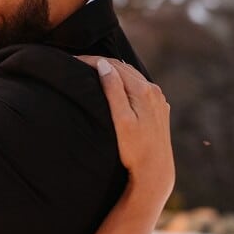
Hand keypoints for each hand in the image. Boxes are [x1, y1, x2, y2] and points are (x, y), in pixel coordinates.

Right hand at [77, 56, 174, 199]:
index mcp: (143, 90)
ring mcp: (158, 99)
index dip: (92, 61)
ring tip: (92, 71)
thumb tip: (104, 65)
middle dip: (100, 63)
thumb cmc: (134, 149)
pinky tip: (114, 85)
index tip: (73, 61)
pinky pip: (139, 86)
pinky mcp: (159, 108)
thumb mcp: (120, 120)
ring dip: (112, 71)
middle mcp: (154, 91)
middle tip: (78, 64)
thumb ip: (113, 90)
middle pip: (123, 68)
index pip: (113, 65)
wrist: (155, 172)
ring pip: (131, 76)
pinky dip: (124, 81)